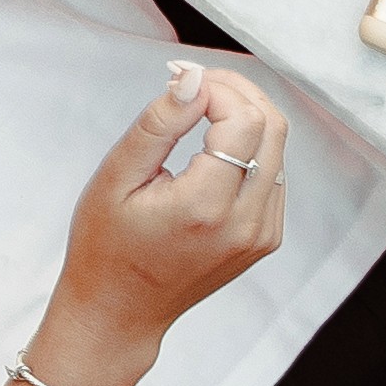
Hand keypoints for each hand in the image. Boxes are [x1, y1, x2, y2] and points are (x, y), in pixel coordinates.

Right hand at [36, 61, 291, 385]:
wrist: (122, 309)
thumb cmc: (106, 245)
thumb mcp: (117, 177)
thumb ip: (159, 124)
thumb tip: (193, 79)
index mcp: (207, 206)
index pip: (244, 123)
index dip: (218, 87)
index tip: (181, 77)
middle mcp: (248, 222)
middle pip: (273, 129)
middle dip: (237, 92)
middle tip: (195, 80)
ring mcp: (263, 233)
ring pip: (279, 150)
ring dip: (246, 116)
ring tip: (199, 105)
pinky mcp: (266, 238)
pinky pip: (273, 176)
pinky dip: (250, 147)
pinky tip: (211, 142)